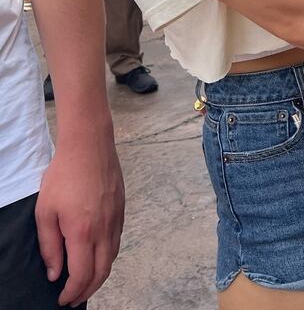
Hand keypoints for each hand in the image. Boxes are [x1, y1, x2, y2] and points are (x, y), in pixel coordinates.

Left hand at [35, 129, 123, 306]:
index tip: (63, 299)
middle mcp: (104, 228)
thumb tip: (55, 272)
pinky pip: (117, 240)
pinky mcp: (121, 208)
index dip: (72, 292)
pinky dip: (107, 255)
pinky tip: (96, 253)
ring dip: (100, 274)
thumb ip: (49, 246)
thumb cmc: (64, 174)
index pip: (82, 275)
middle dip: (88, 290)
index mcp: (83, 232)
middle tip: (74, 297)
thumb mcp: (45, 211)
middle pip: (102, 271)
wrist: (89, 145)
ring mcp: (116, 218)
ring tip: (85, 280)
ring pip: (112, 257)